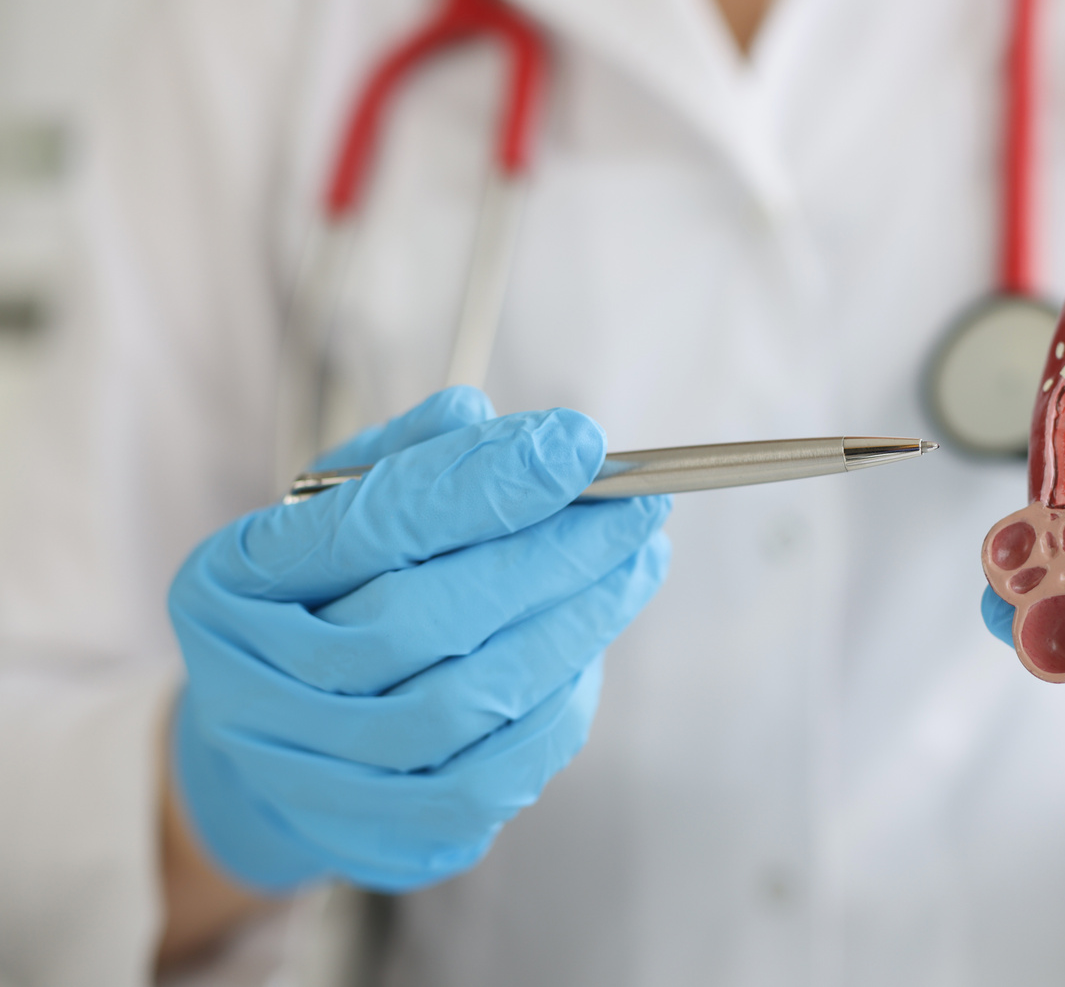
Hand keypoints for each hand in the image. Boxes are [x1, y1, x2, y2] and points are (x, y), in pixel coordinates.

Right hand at [169, 387, 670, 892]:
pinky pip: (496, 775)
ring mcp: (311, 777)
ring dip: (574, 627)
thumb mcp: (336, 512)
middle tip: (638, 510)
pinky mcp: (382, 838)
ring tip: (636, 566)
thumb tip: (486, 419)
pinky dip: (560, 705)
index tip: (579, 446)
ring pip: (467, 702)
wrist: (268, 749)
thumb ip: (409, 461)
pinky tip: (593, 647)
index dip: (482, 484)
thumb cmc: (320, 600)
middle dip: (551, 556)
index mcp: (233, 584)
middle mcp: (252, 689)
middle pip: (423, 620)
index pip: (369, 525)